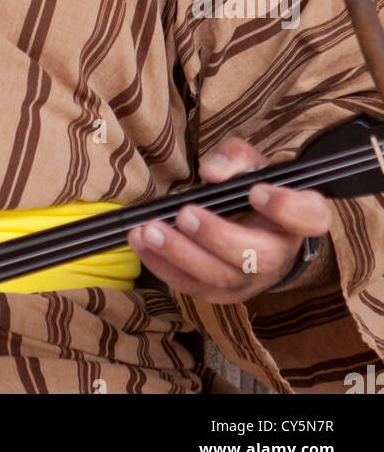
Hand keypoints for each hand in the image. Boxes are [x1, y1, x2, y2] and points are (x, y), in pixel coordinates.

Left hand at [126, 135, 332, 303]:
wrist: (251, 226)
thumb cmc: (253, 189)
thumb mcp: (249, 163)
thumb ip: (233, 158)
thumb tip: (211, 171)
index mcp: (298, 216)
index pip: (309, 217)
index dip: (286, 207)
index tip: (257, 191)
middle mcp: (281, 254)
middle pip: (258, 257)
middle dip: (217, 236)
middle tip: (184, 213)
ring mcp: (253, 280)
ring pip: (221, 279)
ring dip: (181, 255)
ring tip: (149, 230)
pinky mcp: (224, 293)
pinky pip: (194, 288)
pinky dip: (164, 267)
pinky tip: (141, 244)